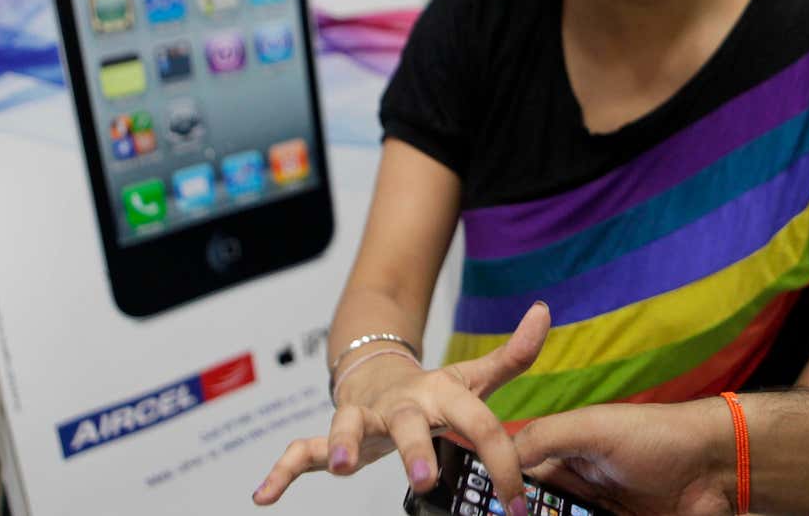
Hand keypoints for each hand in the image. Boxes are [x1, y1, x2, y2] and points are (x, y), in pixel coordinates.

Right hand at [253, 303, 549, 511]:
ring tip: (339, 468)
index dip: (501, 462)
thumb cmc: (432, 388)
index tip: (517, 503)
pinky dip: (281, 470)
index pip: (478, 425)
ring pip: (347, 428)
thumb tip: (545, 312)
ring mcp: (364, 417)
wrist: (376, 370)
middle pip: (408, 424)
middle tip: (425, 480)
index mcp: (440, 395)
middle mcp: (401, 405)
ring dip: (341, 445)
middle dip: (414, 450)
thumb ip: (513, 354)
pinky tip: (263, 494)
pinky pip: (302, 449)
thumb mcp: (473, 377)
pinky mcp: (336, 432)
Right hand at [515, 399, 733, 515]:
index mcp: (565, 457)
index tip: (493, 510)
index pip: (520, 481)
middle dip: (529, 515)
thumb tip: (498, 459)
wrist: (718, 467)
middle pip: (540, 511)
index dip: (504, 497)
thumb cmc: (656, 435)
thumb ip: (545, 437)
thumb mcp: (594, 428)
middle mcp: (578, 492)